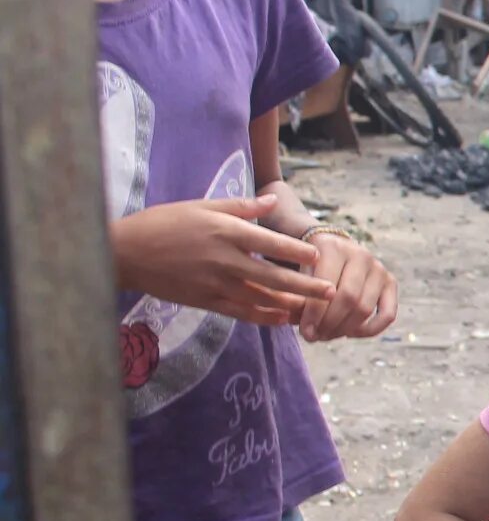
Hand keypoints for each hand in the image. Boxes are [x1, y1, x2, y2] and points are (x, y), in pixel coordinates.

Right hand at [112, 195, 332, 324]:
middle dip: (304, 285)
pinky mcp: (205, 301)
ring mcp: (214, 283)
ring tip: (314, 308)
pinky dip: (263, 316)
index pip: (269, 243)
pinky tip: (282, 319)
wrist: (125, 252)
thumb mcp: (202, 206)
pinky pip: (240, 311)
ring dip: (289, 304)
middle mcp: (224, 259)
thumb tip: (273, 201)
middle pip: (272, 276)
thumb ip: (241, 206)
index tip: (319, 255)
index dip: (296, 251)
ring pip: (260, 297)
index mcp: (224, 231)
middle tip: (331, 291)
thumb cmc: (164, 222)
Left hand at [300, 234, 398, 341]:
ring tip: (327, 335)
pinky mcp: (390, 282)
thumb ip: (298, 299)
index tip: (305, 332)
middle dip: (330, 324)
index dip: (316, 315)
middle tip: (315, 337)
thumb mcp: (297, 274)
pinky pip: (388, 314)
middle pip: (349, 299)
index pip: (328, 288)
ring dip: (345, 329)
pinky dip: (370, 330)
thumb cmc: (308, 267)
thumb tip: (309, 331)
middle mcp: (360, 254)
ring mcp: (378, 268)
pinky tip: (350, 333)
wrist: (329, 250)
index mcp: (333, 247)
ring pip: (365, 309)